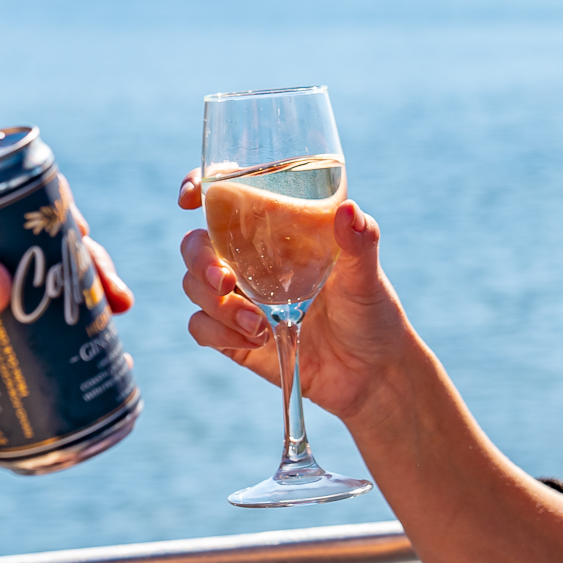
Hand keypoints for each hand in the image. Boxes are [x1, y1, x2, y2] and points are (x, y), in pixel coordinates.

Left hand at [0, 176, 133, 496]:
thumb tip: (0, 279)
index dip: (31, 195)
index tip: (75, 229)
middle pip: (3, 224)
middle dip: (60, 247)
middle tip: (103, 285)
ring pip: (7, 267)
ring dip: (56, 284)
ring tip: (106, 313)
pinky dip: (37, 320)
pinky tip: (71, 338)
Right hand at [176, 169, 419, 423]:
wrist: (370, 374)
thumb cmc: (372, 311)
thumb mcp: (366, 275)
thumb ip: (360, 242)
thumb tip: (348, 210)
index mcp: (277, 230)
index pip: (225, 198)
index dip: (199, 188)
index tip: (190, 198)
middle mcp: (250, 259)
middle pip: (196, 243)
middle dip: (198, 258)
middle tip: (223, 281)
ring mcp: (239, 298)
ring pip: (193, 286)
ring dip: (214, 304)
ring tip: (257, 324)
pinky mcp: (233, 336)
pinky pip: (200, 327)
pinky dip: (218, 332)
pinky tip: (254, 340)